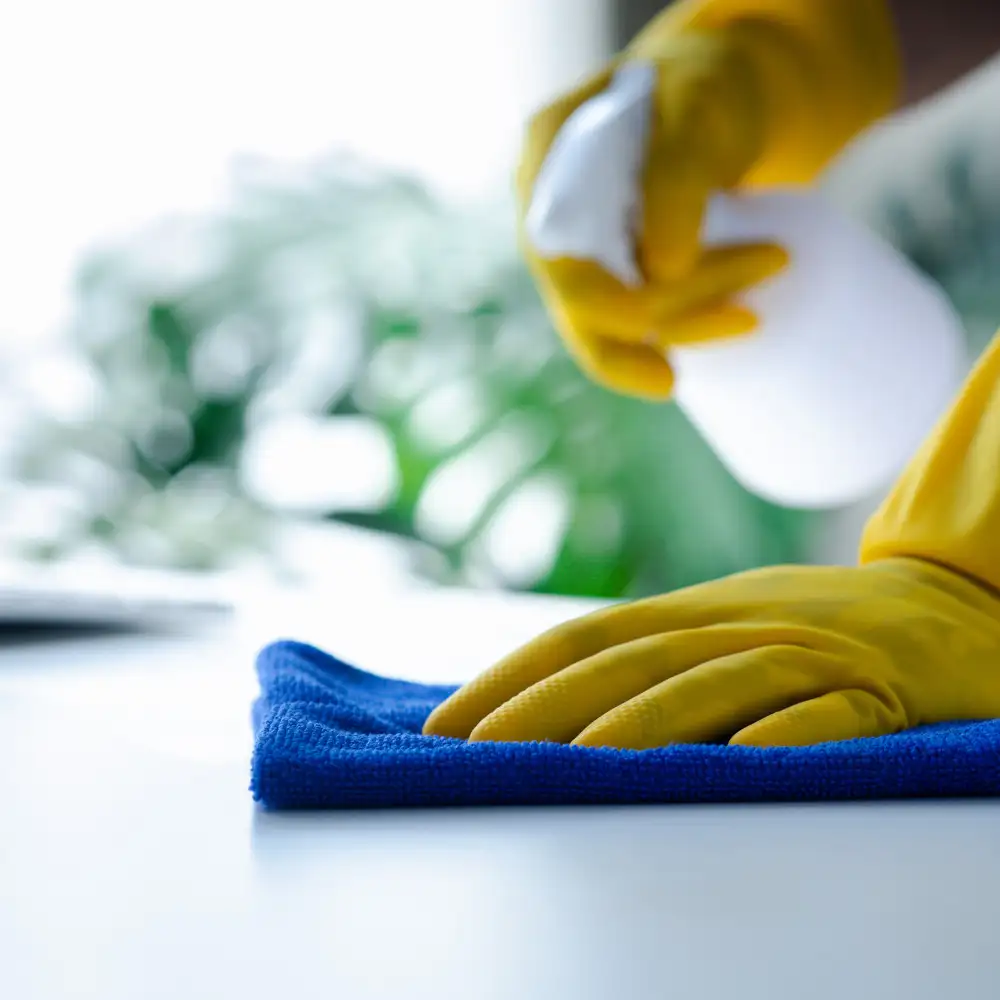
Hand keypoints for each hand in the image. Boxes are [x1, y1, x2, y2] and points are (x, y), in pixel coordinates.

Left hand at [422, 558, 999, 747]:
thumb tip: (548, 703)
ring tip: (584, 762)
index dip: (512, 677)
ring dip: (650, 720)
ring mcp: (814, 652)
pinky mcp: (885, 689)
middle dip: (549, 706)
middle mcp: (742, 624)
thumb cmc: (816, 626)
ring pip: (721, 681)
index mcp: (695, 611)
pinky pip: (835, 713)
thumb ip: (653, 657)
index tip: (447, 723)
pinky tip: (745, 762)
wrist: (953, 603)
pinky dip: (790, 733)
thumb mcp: (726, 625)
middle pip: (634, 661)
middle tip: (478, 750)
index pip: (585, 638)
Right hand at [516, 0, 899, 399]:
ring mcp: (576, 245)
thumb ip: (676, 177)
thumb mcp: (699, 108)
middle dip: (664, 319)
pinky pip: (627, 322)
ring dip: (678, 332)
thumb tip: (663, 271)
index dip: (610, 301)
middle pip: (579, 299)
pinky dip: (675, 333)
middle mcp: (547, 210)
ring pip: (602, 324)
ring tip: (750, 319)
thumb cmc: (709, 89)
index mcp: (545, 158)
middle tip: (749, 318)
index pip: (558, 251)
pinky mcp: (610, 269)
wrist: (719, 97)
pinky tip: (721, 331)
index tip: (692, 305)